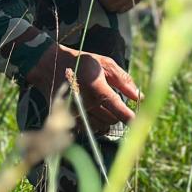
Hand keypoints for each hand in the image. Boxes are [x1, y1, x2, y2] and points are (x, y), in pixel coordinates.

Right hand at [26, 45, 140, 134]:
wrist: (50, 66)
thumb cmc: (81, 63)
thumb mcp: (104, 64)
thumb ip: (123, 80)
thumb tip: (140, 96)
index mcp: (95, 86)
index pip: (116, 106)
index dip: (129, 116)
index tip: (140, 122)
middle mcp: (85, 102)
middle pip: (111, 119)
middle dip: (117, 114)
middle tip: (114, 103)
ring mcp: (75, 112)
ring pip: (101, 126)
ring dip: (106, 120)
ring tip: (101, 106)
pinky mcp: (68, 118)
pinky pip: (89, 129)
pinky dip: (95, 124)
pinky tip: (93, 112)